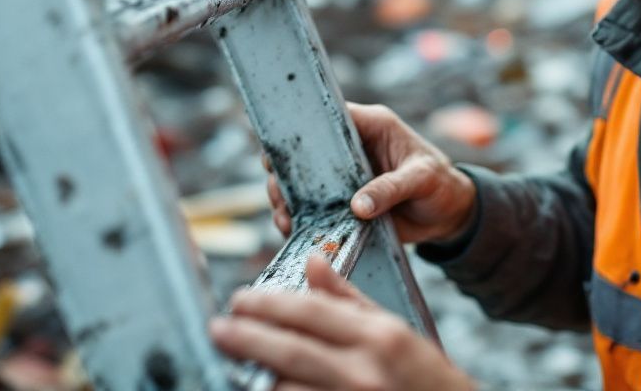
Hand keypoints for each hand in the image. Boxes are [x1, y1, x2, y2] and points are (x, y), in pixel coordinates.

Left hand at [210, 255, 474, 390]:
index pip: (312, 313)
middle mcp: (365, 373)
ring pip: (288, 390)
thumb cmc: (422, 375)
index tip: (240, 299)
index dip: (269, 305)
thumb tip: (312, 262)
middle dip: (247, 338)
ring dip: (256, 376)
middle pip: (291, 352)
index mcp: (379, 337)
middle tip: (218, 328)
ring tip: (231, 361)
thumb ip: (348, 298)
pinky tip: (260, 387)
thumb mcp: (393, 328)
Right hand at [266, 103, 477, 244]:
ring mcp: (344, 177)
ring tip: (285, 217)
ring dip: (289, 199)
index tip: (279, 151)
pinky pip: (314, 208)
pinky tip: (292, 229)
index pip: (328, 117)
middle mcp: (351, 149)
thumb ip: (391, 189)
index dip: (300, 129)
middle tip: (279, 194)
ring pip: (304, 182)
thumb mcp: (423, 179)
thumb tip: (358, 206)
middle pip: (306, 153)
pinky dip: (301, 218)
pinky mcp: (343, 202)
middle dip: (287, 173)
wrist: (450, 215)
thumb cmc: (441, 184)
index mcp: (370, 126)